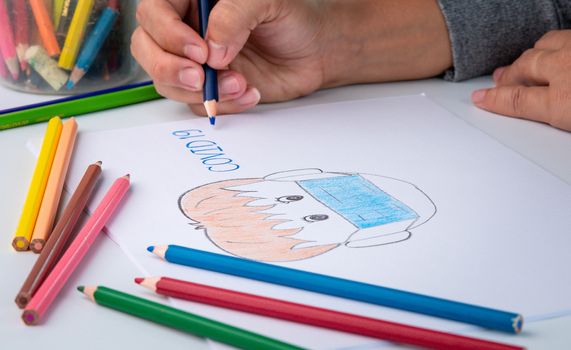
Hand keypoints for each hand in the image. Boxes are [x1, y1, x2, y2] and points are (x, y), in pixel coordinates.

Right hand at [132, 0, 329, 115]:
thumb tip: (211, 49)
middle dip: (169, 68)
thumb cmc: (293, 19)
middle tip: (201, 77)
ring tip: (241, 83)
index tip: (200, 51)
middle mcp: (186, 29)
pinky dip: (220, 103)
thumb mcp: (269, 2)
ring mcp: (194, 61)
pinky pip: (194, 104)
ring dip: (200, 91)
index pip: (153, 12)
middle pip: (146, 49)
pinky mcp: (208, 87)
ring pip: (166, 81)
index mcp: (192, 0)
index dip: (168, 34)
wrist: (315, 54)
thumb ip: (235, 15)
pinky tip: (249, 91)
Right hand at [471, 30, 570, 131]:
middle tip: (499, 81)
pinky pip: (564, 36)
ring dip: (531, 55)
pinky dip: (553, 45)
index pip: (519, 100)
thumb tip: (536, 122)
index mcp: (562, 100)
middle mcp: (566, 67)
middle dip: (509, 75)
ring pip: (545, 45)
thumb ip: (550, 113)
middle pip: (526, 67)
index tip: (482, 99)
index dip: (497, 100)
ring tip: (523, 63)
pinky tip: (557, 52)